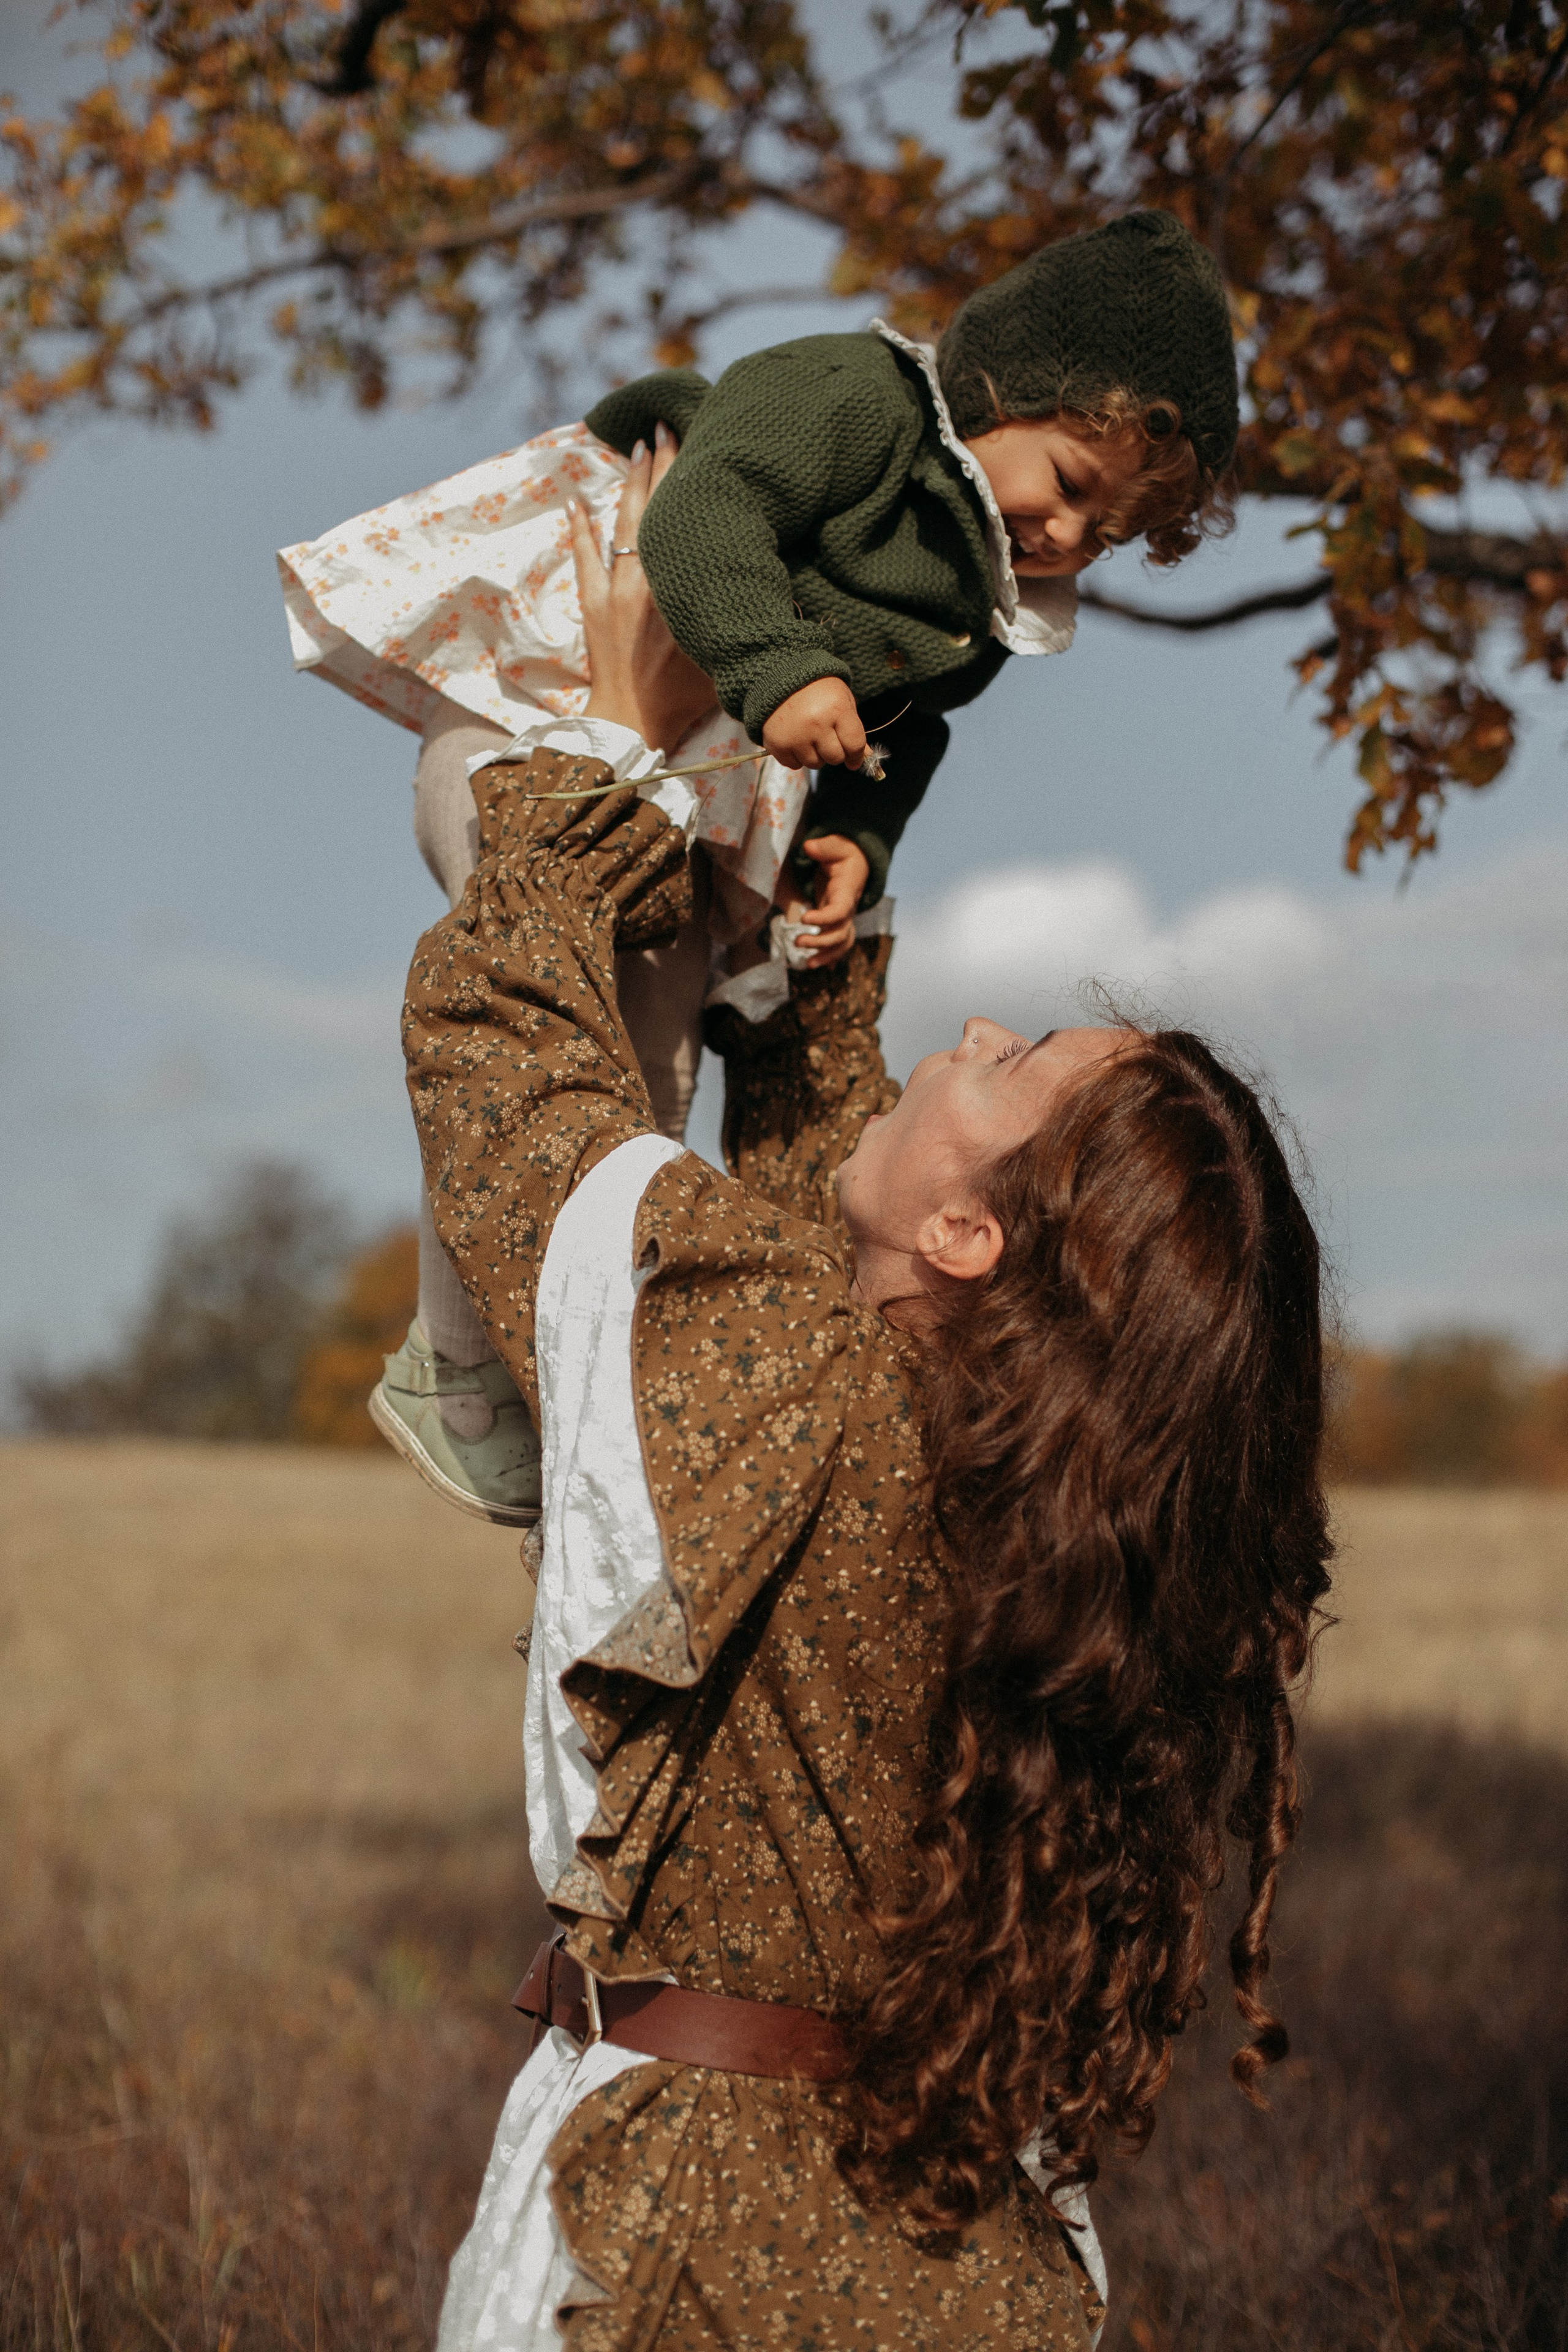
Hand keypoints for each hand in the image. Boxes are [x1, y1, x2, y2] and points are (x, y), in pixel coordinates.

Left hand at [571, 424, 716, 753]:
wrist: (633, 720)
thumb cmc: (685, 694)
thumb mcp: (723, 648)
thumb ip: (738, 610)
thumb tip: (771, 585)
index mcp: (683, 583)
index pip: (690, 518)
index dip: (691, 478)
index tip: (696, 442)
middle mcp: (649, 575)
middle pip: (656, 506)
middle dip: (661, 463)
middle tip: (663, 425)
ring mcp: (617, 586)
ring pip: (623, 521)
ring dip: (630, 482)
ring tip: (635, 447)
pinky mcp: (593, 601)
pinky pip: (585, 555)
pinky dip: (580, 526)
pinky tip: (576, 501)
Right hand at [762, 678, 865, 771]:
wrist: (779, 677)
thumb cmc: (817, 689)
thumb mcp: (841, 699)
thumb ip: (853, 727)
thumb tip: (865, 755)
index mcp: (837, 709)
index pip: (854, 744)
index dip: (857, 755)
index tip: (854, 759)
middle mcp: (816, 724)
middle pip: (835, 758)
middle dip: (835, 752)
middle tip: (827, 738)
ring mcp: (796, 735)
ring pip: (815, 764)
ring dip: (815, 755)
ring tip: (809, 735)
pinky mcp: (778, 744)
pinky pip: (795, 765)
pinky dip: (797, 756)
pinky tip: (795, 738)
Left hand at [777, 833, 869, 968]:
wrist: (858, 863)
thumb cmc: (844, 854)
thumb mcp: (836, 846)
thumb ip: (824, 847)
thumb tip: (808, 846)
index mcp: (846, 892)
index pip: (840, 911)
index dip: (824, 918)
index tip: (804, 919)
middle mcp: (848, 909)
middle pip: (840, 932)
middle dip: (819, 941)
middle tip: (796, 942)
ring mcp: (845, 918)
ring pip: (841, 943)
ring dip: (825, 955)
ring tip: (806, 964)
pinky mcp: (839, 923)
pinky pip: (838, 944)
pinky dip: (830, 957)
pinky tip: (816, 966)